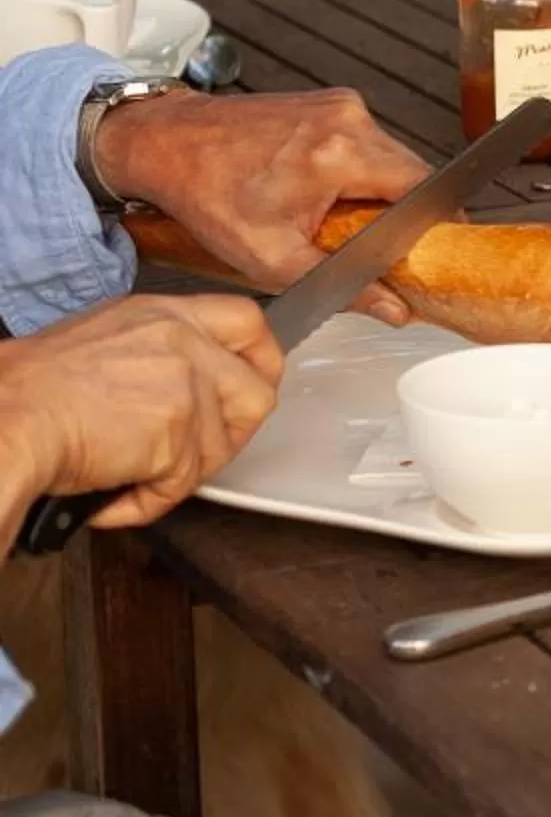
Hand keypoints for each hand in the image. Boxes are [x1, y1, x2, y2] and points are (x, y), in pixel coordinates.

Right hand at [0, 296, 284, 530]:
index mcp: (165, 314)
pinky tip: (111, 496)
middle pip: (255, 394)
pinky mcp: (177, 431)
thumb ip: (158, 352)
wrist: (4, 420)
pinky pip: (181, 485)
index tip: (251, 388)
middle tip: (192, 458)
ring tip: (127, 477)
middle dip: (232, 436)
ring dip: (177, 475)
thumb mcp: (102, 340)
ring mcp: (186, 385)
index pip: (247, 322)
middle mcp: (184, 341)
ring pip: (218, 449)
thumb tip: (185, 385)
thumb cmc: (29, 391)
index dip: (260, 362)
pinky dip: (146, 502)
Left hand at [93, 90, 429, 323]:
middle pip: (412, 171)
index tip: (430, 247)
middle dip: (400, 209)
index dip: (435, 222)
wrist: (166, 142)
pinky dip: (358, 168)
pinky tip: (325, 188)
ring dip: (379, 188)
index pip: (424, 187)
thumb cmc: (207, 194)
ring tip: (339, 215)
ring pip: (392, 155)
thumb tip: (395, 308)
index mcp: (340, 154)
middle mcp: (348, 119)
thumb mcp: (271, 257)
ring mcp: (340, 103)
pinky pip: (367, 140)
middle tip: (372, 241)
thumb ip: (343, 287)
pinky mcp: (330, 100)